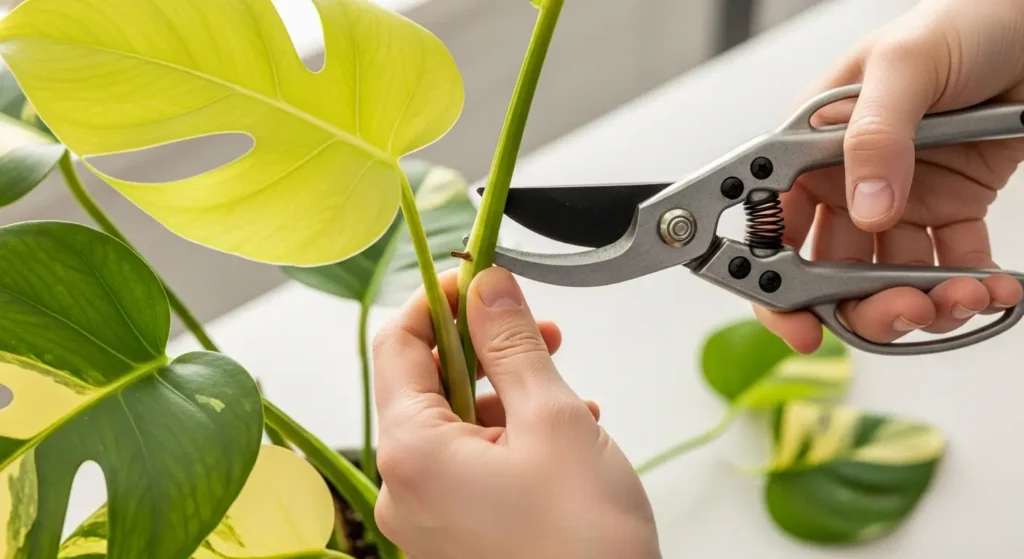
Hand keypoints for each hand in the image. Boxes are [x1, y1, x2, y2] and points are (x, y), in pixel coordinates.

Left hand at [372, 268, 659, 558]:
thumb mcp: (552, 421)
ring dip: (507, 394)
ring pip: (456, 426)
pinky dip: (511, 439)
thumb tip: (488, 287)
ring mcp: (430, 518)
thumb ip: (513, 344)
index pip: (399, 344)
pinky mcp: (460, 537)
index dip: (439, 300)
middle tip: (536, 329)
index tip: (479, 277)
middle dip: (485, 348)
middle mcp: (406, 489)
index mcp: (412, 452)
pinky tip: (562, 437)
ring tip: (565, 392)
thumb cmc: (583, 548)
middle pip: (428, 384)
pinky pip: (471, 467)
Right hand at [756, 0, 1023, 352]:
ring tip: (964, 295)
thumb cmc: (961, 24)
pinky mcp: (950, 208)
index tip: (798, 323)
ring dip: (923, 302)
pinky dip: (972, 287)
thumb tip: (866, 208)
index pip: (773, 225)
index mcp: (811, 146)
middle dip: (863, 304)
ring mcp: (897, 200)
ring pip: (888, 280)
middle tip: (903, 310)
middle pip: (830, 270)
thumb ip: (876, 136)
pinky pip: (951, 265)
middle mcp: (846, 181)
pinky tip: (993, 285)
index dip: (772, 281)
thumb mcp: (905, 65)